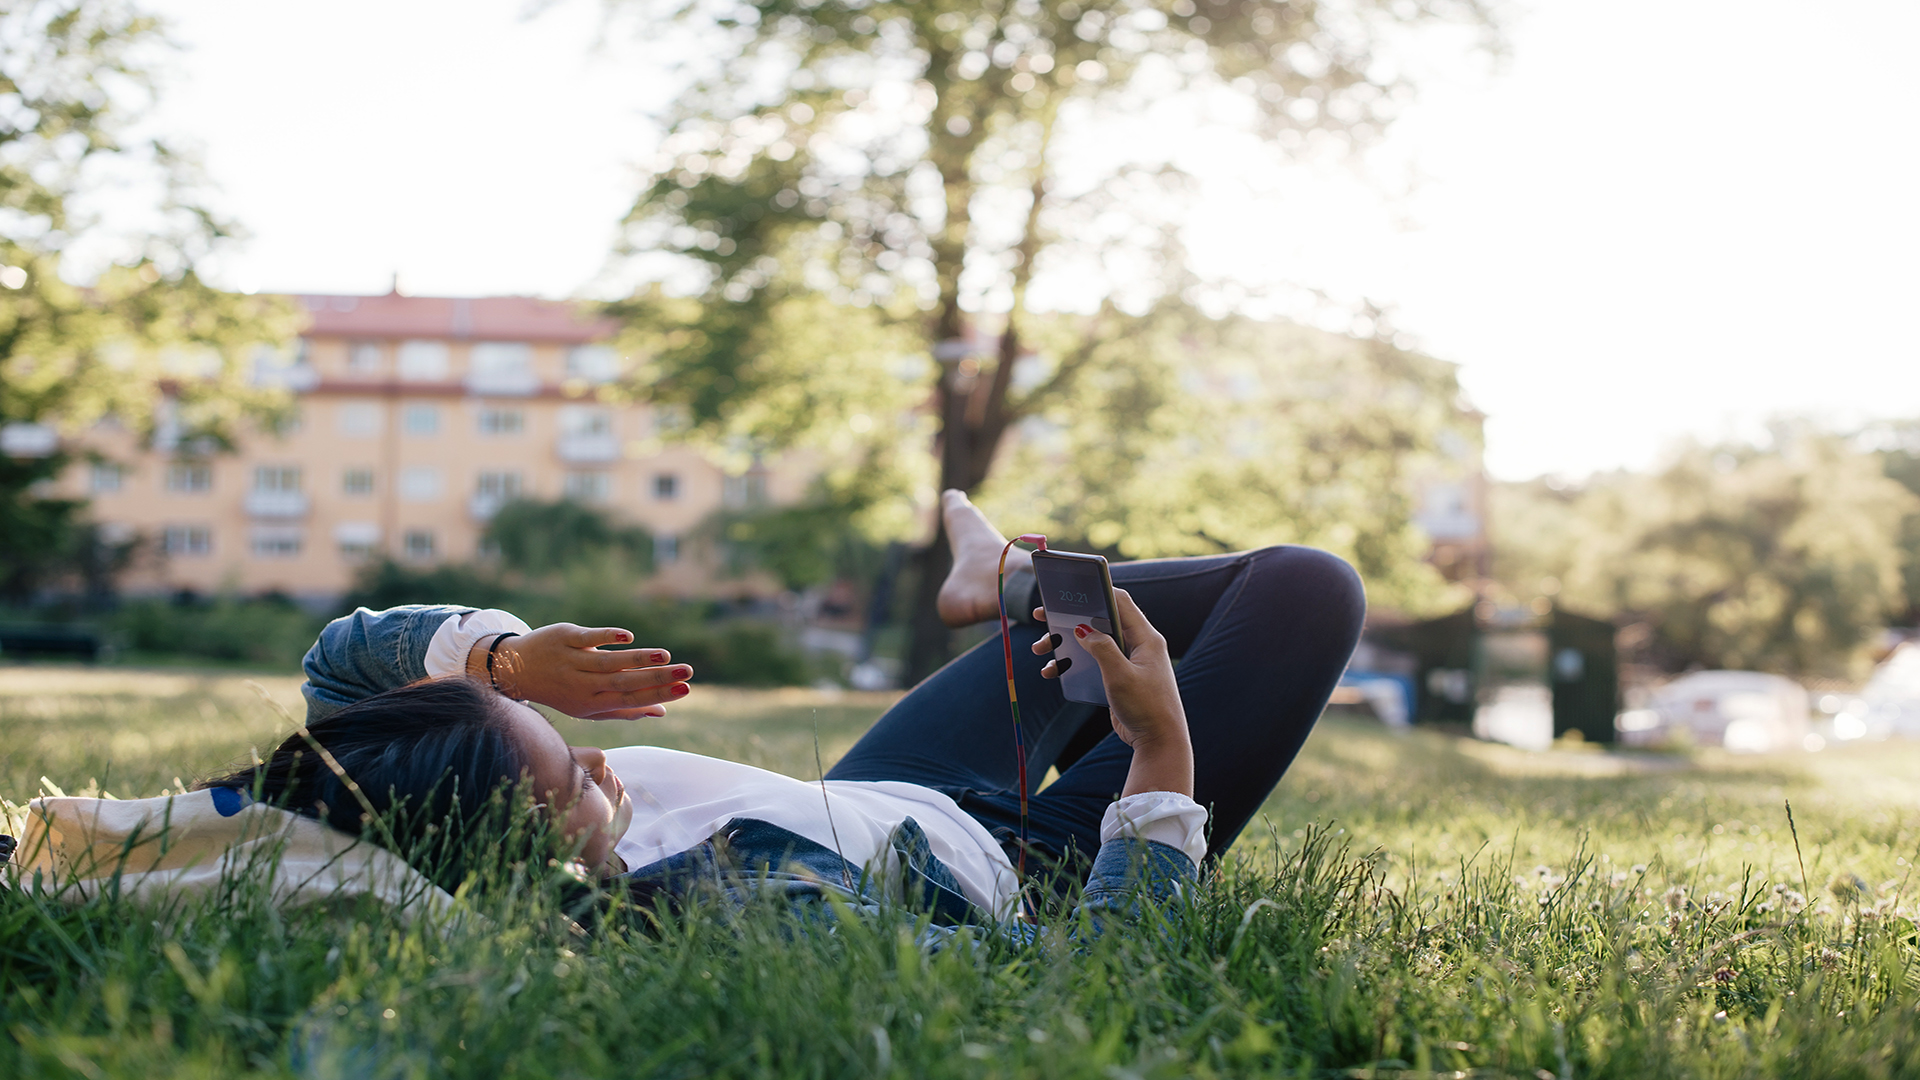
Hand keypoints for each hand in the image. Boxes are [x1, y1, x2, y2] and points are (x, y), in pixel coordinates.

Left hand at [472, 623, 692, 719]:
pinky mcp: (563, 637)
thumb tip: (661, 712)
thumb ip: (625, 709)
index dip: (658, 696)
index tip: (685, 690)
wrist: (515, 670)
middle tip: (686, 673)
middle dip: (657, 679)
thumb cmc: (561, 690)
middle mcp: (582, 685)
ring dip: (639, 659)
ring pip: (609, 662)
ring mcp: (571, 661)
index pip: (630, 701)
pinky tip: (628, 637)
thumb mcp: (589, 705)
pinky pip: (587, 639)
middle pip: (624, 683)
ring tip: (666, 656)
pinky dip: (607, 638)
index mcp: (591, 703)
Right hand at [1031, 589, 1192, 797]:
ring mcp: (1128, 661)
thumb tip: (1082, 628)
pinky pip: (1091, 662)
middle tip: (1042, 615)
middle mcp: (1138, 645)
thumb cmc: (1146, 708)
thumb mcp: (1121, 676)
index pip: (1120, 602)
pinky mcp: (1118, 677)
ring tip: (1040, 650)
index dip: (1096, 590)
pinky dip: (1072, 663)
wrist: (1158, 743)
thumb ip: (1102, 648)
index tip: (1070, 587)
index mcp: (1146, 638)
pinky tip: (1053, 671)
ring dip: (1066, 644)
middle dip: (1070, 619)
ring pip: (1091, 642)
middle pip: (1100, 620)